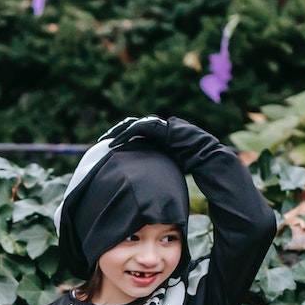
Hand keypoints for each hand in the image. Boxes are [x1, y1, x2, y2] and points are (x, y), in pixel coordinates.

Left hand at [105, 115, 219, 171]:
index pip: (136, 132)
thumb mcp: (166, 164)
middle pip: (131, 125)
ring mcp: (158, 124)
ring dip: (117, 132)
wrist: (203, 155)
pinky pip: (137, 128)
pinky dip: (124, 135)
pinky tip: (114, 144)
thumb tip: (148, 180)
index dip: (122, 137)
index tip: (110, 148)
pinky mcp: (159, 126)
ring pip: (131, 124)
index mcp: (157, 134)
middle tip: (102, 142)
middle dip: (116, 132)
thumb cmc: (189, 163)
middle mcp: (157, 127)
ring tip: (105, 142)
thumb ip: (156, 164)